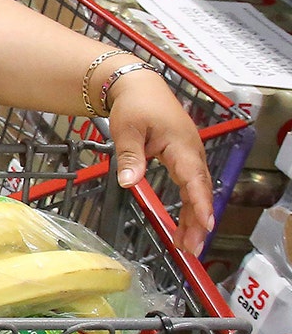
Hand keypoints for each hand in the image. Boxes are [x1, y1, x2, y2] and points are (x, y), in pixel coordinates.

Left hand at [105, 69, 215, 254]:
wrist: (139, 85)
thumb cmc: (134, 105)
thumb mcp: (127, 130)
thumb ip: (130, 158)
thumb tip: (130, 183)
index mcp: (180, 144)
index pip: (193, 178)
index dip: (200, 203)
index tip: (205, 225)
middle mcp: (191, 151)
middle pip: (199, 189)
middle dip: (198, 220)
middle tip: (192, 248)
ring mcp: (190, 154)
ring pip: (198, 189)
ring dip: (196, 216)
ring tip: (189, 243)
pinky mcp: (185, 156)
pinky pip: (192, 183)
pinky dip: (192, 203)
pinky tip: (188, 223)